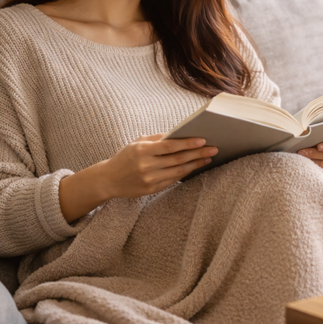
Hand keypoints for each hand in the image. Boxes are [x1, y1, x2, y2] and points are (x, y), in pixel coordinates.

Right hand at [101, 134, 217, 198]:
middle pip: (177, 159)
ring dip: (195, 164)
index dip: (187, 143)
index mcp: (142, 151)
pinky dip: (185, 173)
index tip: (202, 140)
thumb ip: (157, 138)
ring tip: (207, 158)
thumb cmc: (126, 157)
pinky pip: (173, 180)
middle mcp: (146, 166)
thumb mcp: (137, 143)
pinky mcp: (152, 189)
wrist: (108, 180)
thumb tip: (179, 134)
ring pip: (178, 171)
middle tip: (213, 149)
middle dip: (197, 154)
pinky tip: (194, 167)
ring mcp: (149, 179)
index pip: (169, 146)